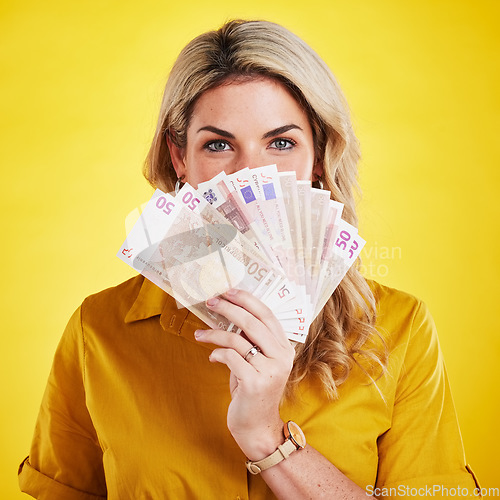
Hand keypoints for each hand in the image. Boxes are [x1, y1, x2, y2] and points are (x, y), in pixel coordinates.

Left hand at [194, 289, 295, 459]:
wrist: (257, 425)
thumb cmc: (253, 389)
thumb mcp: (257, 361)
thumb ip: (251, 340)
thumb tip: (228, 313)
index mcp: (284, 347)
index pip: (267, 314)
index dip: (247, 300)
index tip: (228, 291)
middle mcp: (282, 356)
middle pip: (251, 322)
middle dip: (228, 308)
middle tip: (211, 302)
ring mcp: (270, 370)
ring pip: (237, 339)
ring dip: (214, 333)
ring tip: (199, 334)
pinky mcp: (254, 383)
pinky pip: (230, 357)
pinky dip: (216, 354)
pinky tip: (212, 358)